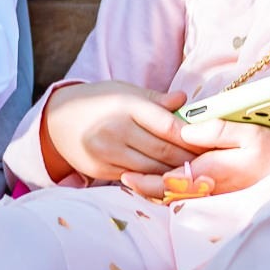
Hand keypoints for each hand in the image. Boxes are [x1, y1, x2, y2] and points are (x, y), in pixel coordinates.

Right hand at [41, 80, 198, 183]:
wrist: (57, 121)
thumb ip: (155, 99)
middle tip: (211, 160)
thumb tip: (185, 101)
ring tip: (196, 171)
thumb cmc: (98, 101)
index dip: (193, 137)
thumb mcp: (124, 90)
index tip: (210, 141)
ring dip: (176, 172)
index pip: (168, 126)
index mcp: (125, 105)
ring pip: (152, 169)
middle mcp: (115, 130)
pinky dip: (156, 179)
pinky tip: (170, 178)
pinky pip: (137, 178)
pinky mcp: (102, 171)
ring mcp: (107, 153)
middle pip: (163, 151)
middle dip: (189, 157)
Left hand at [120, 118, 269, 200]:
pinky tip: (168, 184)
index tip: (126, 178)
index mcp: (212, 174)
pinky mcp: (225, 196)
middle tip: (124, 180)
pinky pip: (194, 198)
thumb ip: (214, 132)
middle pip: (171, 196)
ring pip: (181, 199)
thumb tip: (183, 131)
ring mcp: (218, 195)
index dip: (146, 184)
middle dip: (147, 190)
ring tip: (139, 181)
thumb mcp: (247, 133)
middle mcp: (212, 189)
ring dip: (160, 192)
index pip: (170, 184)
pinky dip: (177, 193)